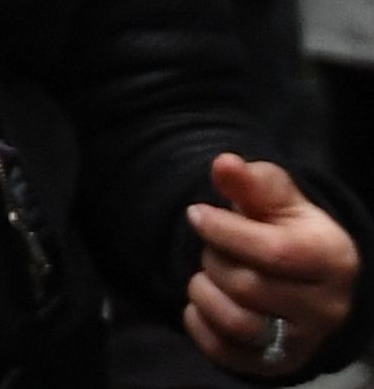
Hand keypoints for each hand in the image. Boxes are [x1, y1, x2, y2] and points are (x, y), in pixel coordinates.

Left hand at [190, 154, 353, 373]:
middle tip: (213, 247)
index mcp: (331, 259)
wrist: (309, 279)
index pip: (272, 251)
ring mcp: (303, 341)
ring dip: (204, 292)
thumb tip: (224, 164)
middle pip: (249, 286)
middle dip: (214, 258)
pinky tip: (201, 302)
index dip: (224, 230)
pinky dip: (199, 324)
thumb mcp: (279, 199)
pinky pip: (224, 352)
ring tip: (207, 275)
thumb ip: (252, 182)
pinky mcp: (276, 364)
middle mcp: (326, 306)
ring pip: (237, 322)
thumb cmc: (289, 229)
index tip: (196, 213)